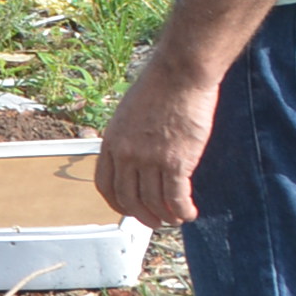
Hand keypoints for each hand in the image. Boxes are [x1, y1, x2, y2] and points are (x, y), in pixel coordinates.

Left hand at [96, 61, 216, 230]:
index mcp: (112, 142)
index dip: (117, 203)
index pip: (105, 185)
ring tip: (175, 218)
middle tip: (154, 221)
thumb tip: (133, 158)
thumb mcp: (128, 114)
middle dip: (142, 216)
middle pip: (128, 199)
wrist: (180, 74)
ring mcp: (150, 160)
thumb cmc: (159, 87)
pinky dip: (182, 211)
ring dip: (165, 216)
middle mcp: (127, 154)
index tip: (128, 209)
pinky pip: (176, 198)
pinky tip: (189, 213)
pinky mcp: (176, 162)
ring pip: (154, 202)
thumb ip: (127, 138)